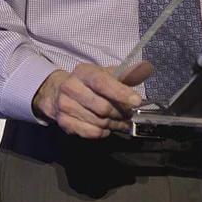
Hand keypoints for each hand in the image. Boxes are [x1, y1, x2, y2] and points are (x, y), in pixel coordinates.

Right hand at [32, 62, 151, 138]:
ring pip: (99, 122)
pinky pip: (92, 133)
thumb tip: (144, 69)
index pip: (102, 83)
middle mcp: (71, 88)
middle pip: (102, 107)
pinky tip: (107, 127)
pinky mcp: (64, 122)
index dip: (121, 93)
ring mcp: (65, 106)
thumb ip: (124, 74)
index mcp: (83, 72)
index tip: (137, 101)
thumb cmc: (87, 83)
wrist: (58, 93)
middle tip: (129, 114)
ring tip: (121, 121)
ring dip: (115, 124)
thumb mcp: (104, 73)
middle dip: (120, 113)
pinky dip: (104, 132)